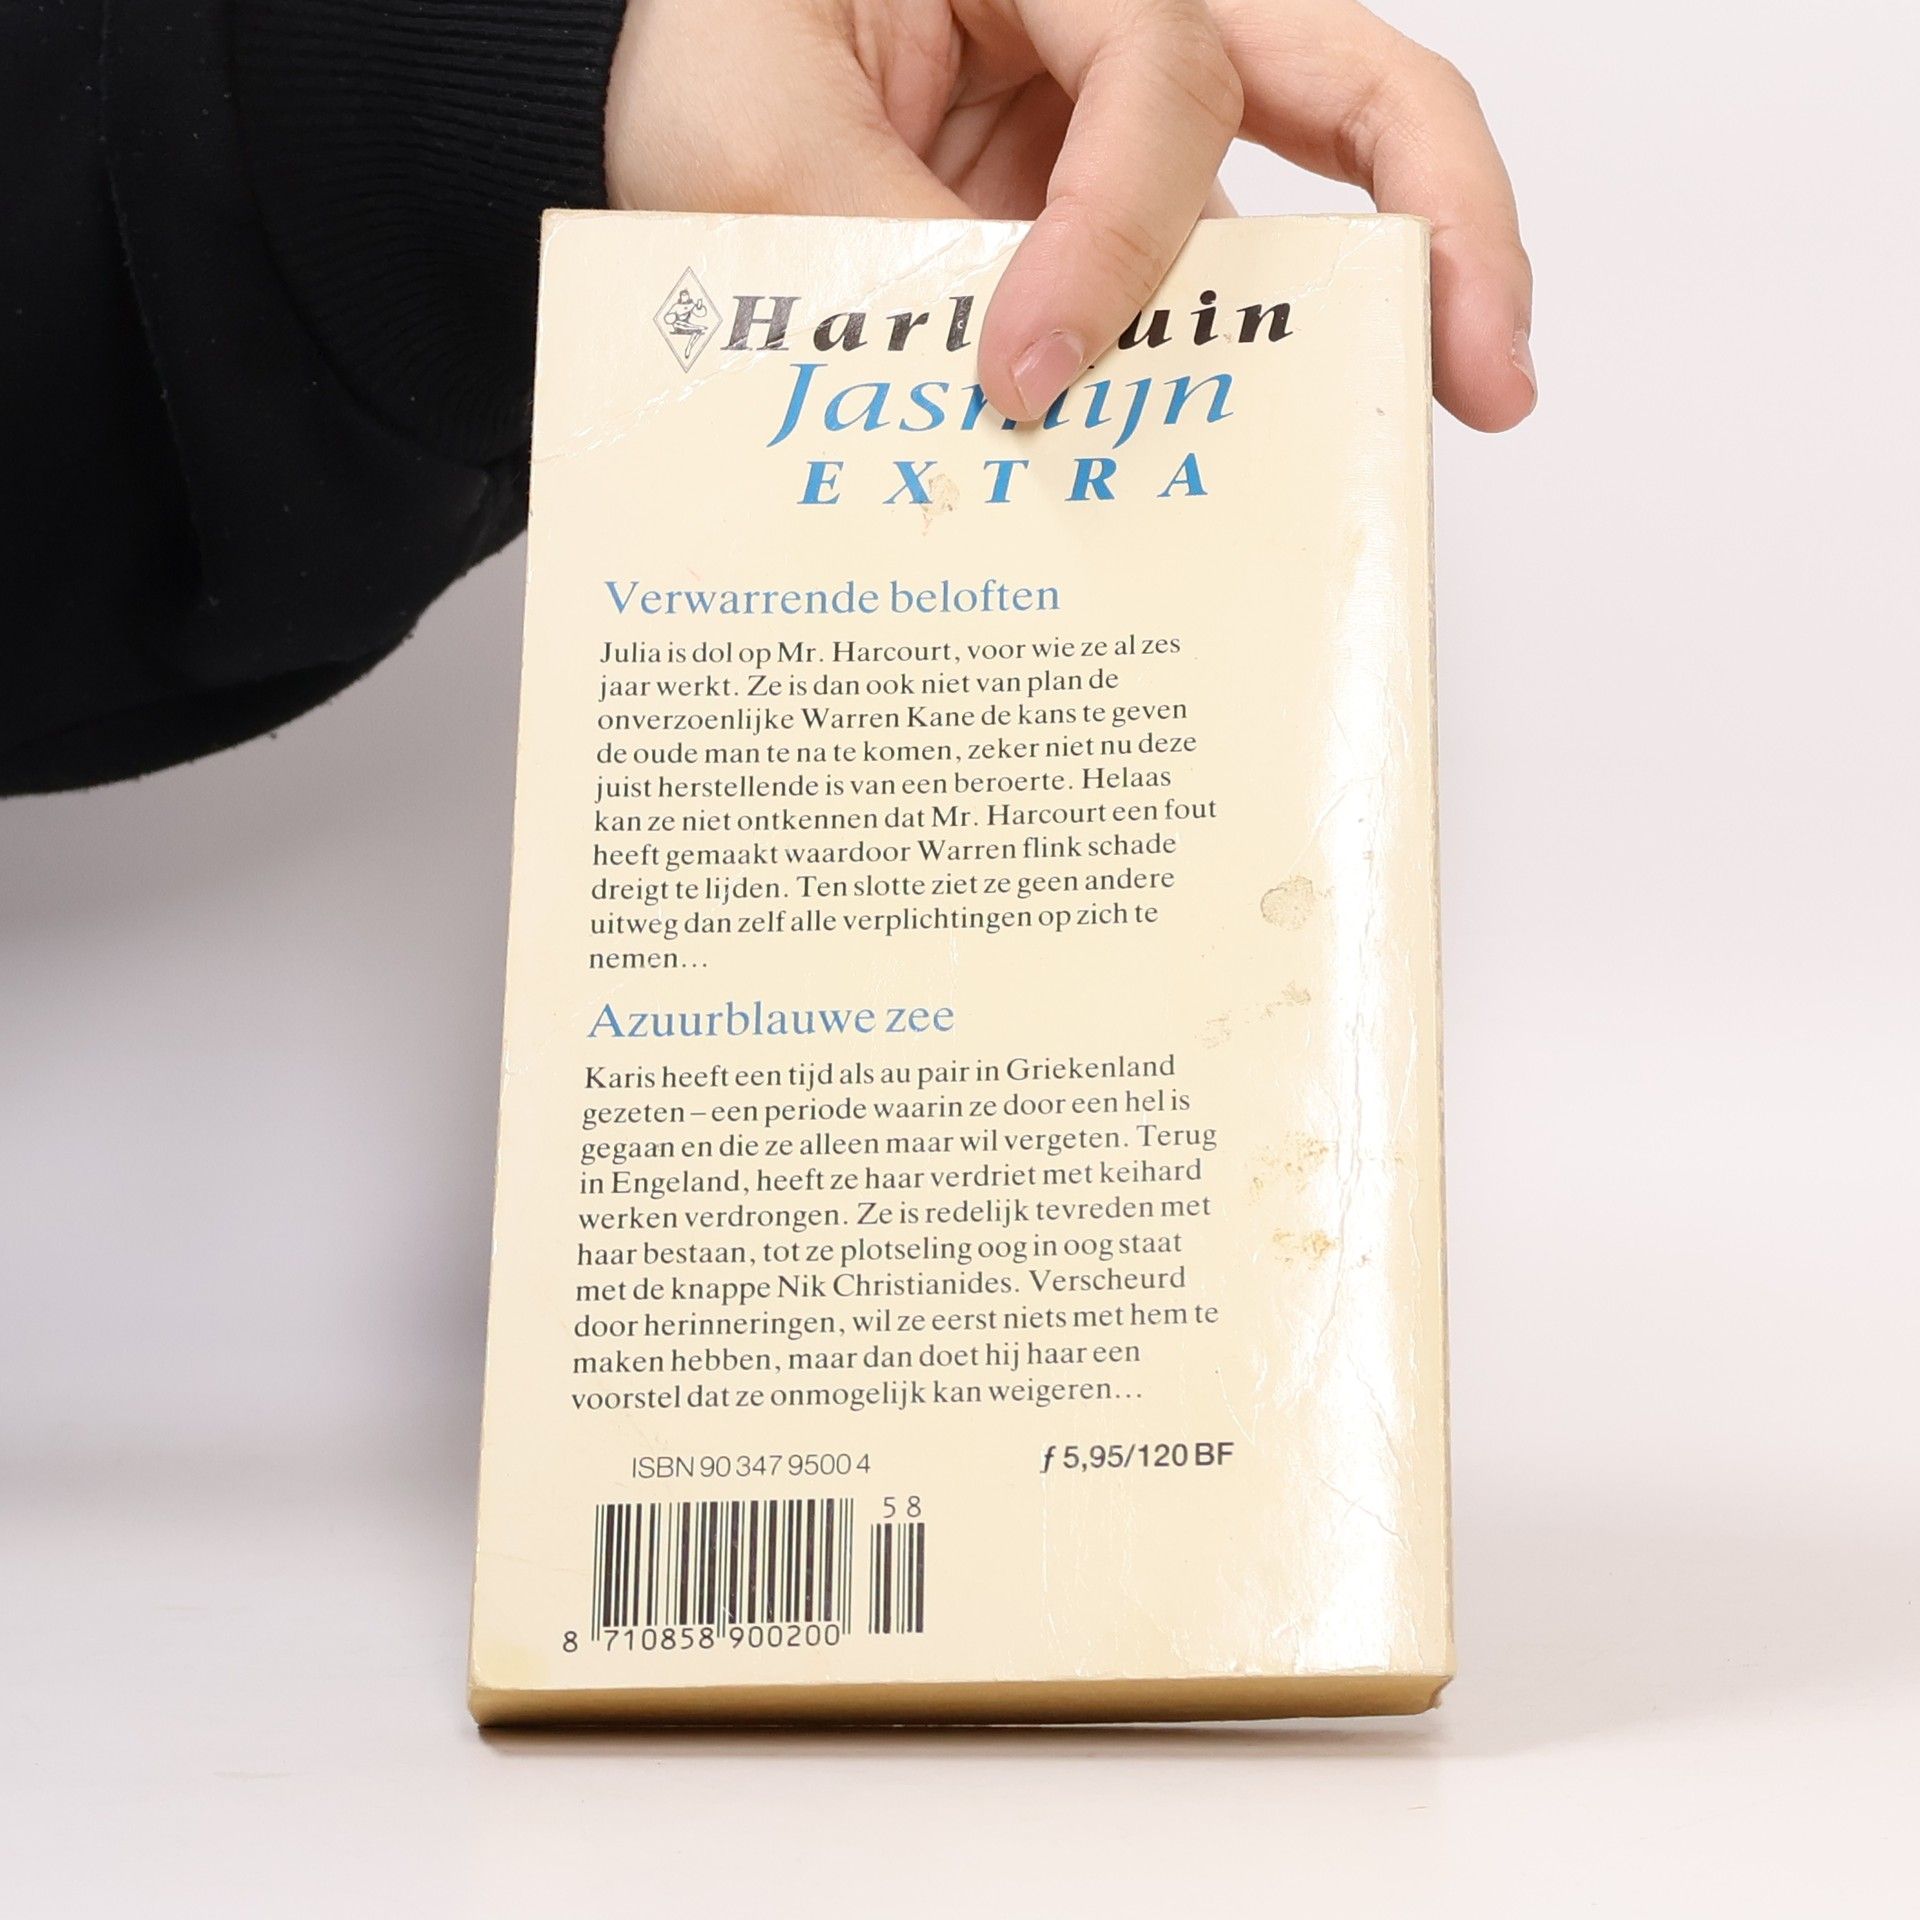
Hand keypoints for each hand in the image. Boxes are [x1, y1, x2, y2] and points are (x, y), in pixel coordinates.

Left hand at [607, 0, 1532, 428]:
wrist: (677, 135)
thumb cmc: (704, 71)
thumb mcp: (743, 143)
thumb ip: (886, 256)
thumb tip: (1021, 406)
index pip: (1156, 66)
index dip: (1113, 227)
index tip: (1026, 370)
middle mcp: (1113, 28)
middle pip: (1344, 80)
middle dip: (1436, 214)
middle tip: (1488, 366)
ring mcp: (1126, 141)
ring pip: (1302, 201)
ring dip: (1373, 314)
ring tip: (1416, 432)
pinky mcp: (1112, 239)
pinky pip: (1211, 300)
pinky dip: (1246, 380)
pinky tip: (1265, 464)